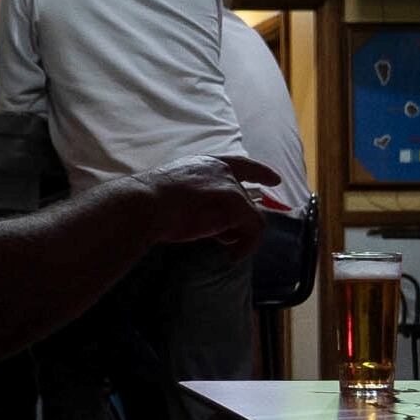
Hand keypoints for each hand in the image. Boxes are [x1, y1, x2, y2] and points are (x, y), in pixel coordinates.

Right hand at [148, 155, 282, 253]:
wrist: (144, 206)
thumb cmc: (150, 202)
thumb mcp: (176, 192)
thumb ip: (196, 198)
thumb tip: (209, 218)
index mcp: (205, 164)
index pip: (240, 164)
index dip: (260, 172)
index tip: (275, 180)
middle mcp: (221, 170)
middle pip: (245, 199)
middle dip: (239, 222)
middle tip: (226, 241)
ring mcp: (229, 186)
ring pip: (251, 215)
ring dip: (241, 236)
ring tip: (225, 248)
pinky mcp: (235, 203)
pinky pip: (254, 227)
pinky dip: (246, 244)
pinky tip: (232, 255)